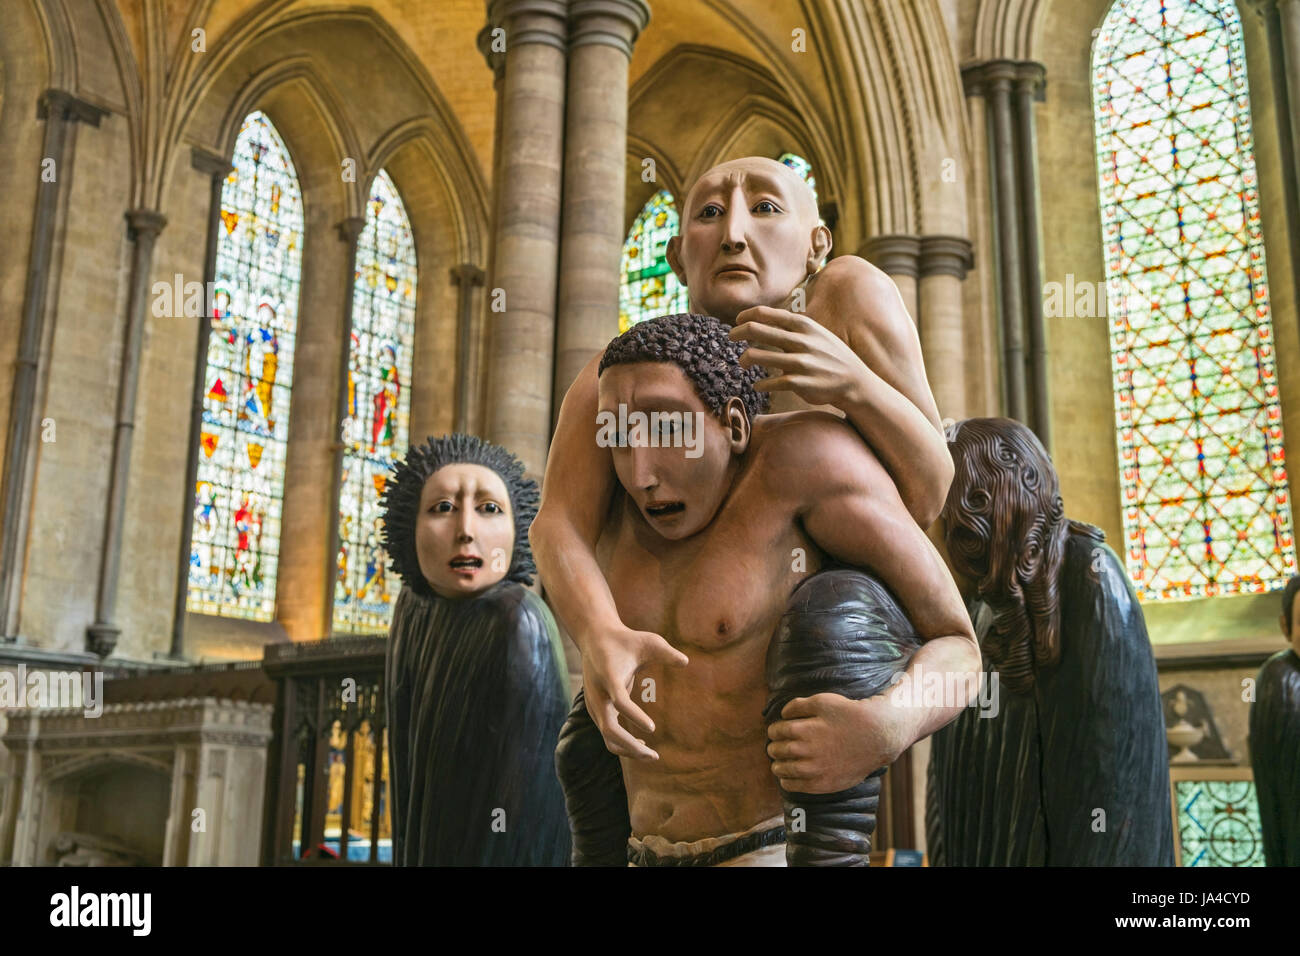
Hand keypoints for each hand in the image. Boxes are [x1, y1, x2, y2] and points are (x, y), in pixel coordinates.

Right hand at [580, 623, 688, 760]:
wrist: (595, 638)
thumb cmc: (626, 640)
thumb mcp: (648, 641)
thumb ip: (666, 652)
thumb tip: (685, 662)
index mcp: (609, 676)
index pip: (619, 702)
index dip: (635, 716)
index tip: (653, 729)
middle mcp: (598, 695)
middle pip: (610, 729)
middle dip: (631, 746)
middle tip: (655, 756)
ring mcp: (595, 705)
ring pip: (608, 737)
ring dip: (628, 750)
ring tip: (652, 755)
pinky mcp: (597, 710)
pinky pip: (608, 734)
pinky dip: (623, 743)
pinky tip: (642, 742)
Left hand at [729, 305, 872, 408]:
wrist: (855, 381)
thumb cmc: (830, 356)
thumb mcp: (817, 333)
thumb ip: (793, 326)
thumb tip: (767, 320)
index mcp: (803, 325)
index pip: (766, 314)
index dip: (746, 316)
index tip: (738, 321)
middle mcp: (801, 341)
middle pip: (757, 330)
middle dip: (738, 333)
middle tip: (729, 336)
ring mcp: (801, 362)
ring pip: (759, 356)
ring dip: (745, 359)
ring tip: (743, 362)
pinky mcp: (800, 383)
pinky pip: (771, 382)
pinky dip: (761, 384)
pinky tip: (758, 385)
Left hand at [766, 693, 913, 792]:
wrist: (876, 737)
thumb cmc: (849, 715)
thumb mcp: (823, 701)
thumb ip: (798, 705)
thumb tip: (782, 714)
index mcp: (803, 730)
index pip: (776, 731)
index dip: (774, 730)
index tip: (776, 731)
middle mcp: (805, 751)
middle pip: (777, 750)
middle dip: (774, 747)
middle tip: (775, 746)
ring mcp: (814, 770)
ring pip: (782, 769)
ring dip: (777, 765)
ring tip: (778, 763)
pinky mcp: (822, 784)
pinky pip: (794, 786)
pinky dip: (786, 781)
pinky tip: (787, 777)